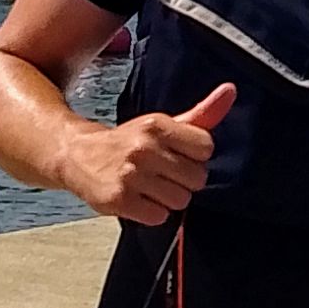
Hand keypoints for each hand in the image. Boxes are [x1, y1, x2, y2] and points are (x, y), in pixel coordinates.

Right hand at [59, 79, 236, 225]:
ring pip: (181, 200)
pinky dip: (152, 213)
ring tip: (149, 187)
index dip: (195, 156)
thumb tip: (231, 90)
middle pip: (197, 178)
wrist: (77, 155)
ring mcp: (131, 175)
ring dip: (168, 199)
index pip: (207, 147)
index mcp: (157, 125)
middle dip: (184, 180)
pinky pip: (159, 217)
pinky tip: (138, 200)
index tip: (177, 155)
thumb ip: (202, 114)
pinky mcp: (119, 200)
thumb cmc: (127, 142)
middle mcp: (144, 148)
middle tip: (162, 174)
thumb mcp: (163, 124)